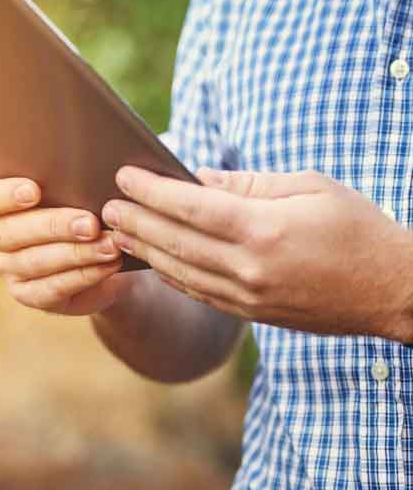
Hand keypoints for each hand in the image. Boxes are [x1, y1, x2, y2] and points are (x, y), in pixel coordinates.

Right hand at [0, 178, 124, 314]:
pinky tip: (108, 264)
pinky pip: (53, 287)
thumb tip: (88, 175)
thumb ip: (66, 183)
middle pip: (11, 232)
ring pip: (35, 261)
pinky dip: (84, 275)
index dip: (4, 196)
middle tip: (90, 224)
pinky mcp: (29, 295)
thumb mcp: (70, 190)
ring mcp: (7, 269)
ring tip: (109, 245)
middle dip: (54, 226)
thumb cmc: (78, 206)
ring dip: (76, 253)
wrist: (94, 252)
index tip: (34, 191)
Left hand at [102, 166, 412, 340]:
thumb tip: (196, 178)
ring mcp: (249, 296)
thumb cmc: (356, 227)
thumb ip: (249, 184)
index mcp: (265, 229)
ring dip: (143, 251)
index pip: (191, 206)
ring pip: (180, 271)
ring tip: (116, 232)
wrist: (393, 291)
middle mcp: (250, 268)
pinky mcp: (253, 313)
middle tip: (105, 206)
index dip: (152, 190)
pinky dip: (170, 276)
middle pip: (175, 241)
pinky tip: (151, 262)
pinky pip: (199, 293)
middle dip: (135, 221)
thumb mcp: (310, 187)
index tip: (124, 175)